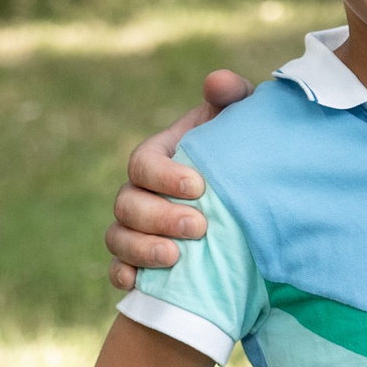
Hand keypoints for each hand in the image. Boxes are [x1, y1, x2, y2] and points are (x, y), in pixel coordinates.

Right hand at [106, 71, 250, 289]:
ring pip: (118, 237)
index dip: (164, 176)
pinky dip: (124, 276)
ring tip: (176, 258)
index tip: (199, 187)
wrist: (248, 201)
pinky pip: (118, 269)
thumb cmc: (239, 155)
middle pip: (128, 204)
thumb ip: (232, 97)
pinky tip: (138, 284)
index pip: (143, 163)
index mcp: (158, 157)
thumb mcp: (240, 124)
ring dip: (141, 249)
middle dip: (159, 217)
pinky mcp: (137, 259)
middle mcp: (138, 192)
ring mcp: (133, 226)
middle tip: (199, 228)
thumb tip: (216, 82)